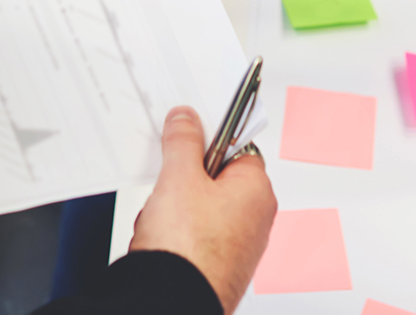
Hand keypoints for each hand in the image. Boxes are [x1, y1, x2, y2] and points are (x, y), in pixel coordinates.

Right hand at [129, 107, 276, 313]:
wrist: (171, 301)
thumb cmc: (188, 250)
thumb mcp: (179, 178)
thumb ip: (183, 140)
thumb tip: (186, 119)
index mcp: (256, 190)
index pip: (237, 145)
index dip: (210, 136)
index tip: (189, 128)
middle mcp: (254, 218)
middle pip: (216, 176)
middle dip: (185, 177)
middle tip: (169, 180)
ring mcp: (236, 244)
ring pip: (199, 207)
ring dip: (174, 207)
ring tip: (161, 218)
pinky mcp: (217, 264)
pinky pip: (192, 234)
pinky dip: (173, 232)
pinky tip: (159, 238)